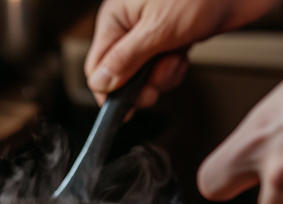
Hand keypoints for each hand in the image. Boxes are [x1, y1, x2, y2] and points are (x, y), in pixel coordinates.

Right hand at [85, 0, 280, 106]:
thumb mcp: (158, 29)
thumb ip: (125, 60)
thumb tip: (99, 84)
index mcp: (116, 18)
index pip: (98, 66)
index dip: (109, 90)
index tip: (125, 106)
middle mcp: (131, 25)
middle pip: (121, 74)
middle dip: (140, 86)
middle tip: (154, 88)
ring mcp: (153, 32)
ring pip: (144, 74)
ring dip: (162, 77)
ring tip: (176, 59)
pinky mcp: (174, 37)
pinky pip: (164, 67)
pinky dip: (174, 69)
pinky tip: (184, 55)